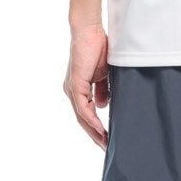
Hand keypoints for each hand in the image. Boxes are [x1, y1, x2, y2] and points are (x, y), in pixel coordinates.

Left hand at [64, 24, 110, 147]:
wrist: (89, 31)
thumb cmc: (97, 48)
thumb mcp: (104, 75)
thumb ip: (103, 91)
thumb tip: (103, 106)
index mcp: (79, 89)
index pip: (86, 114)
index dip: (96, 128)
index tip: (107, 139)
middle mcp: (72, 91)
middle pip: (82, 120)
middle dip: (95, 136)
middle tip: (107, 148)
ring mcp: (72, 89)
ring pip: (82, 117)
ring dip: (94, 132)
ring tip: (105, 143)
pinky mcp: (75, 84)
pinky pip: (83, 107)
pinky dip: (91, 119)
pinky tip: (101, 128)